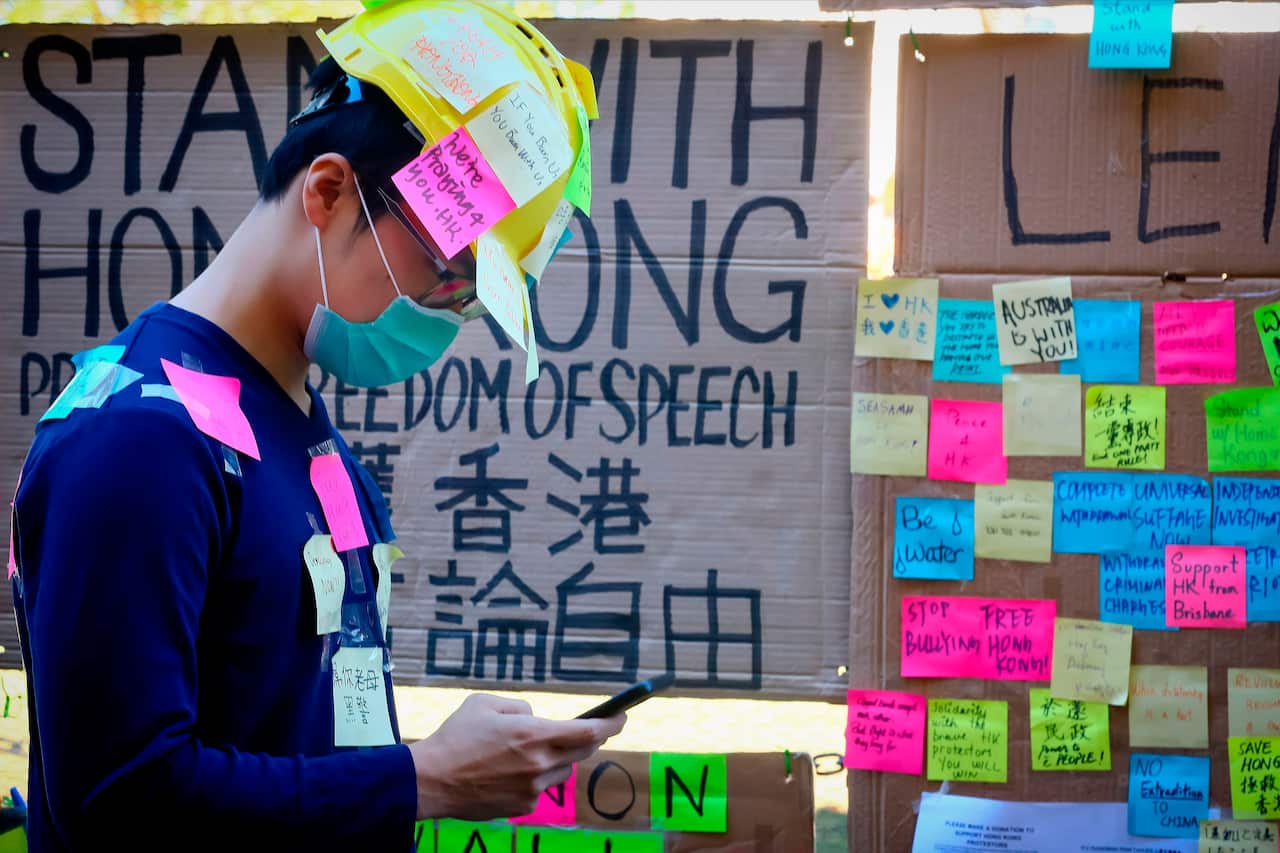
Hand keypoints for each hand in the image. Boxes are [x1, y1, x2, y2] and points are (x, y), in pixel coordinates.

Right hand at [408, 693, 624, 821]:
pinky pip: (541, 788)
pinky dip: (535, 777)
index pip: (589, 730)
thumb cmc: (455, 737)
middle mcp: (539, 763)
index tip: (622, 716)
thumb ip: (520, 708)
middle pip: (583, 750)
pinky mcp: (522, 807)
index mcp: (533, 734)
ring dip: (558, 757)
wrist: (431, 781)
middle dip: (591, 737)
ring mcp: (532, 789)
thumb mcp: (485, 703)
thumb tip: (537, 718)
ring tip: (533, 749)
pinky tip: (510, 771)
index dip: (612, 723)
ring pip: (562, 769)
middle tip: (589, 728)